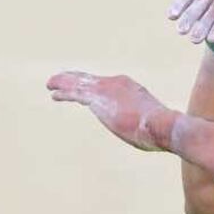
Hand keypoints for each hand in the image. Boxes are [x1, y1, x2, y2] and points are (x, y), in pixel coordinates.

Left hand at [47, 72, 177, 150]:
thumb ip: (141, 124)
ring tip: (51, 84)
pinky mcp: (97, 99)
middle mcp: (116, 83)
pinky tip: (54, 93)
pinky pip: (75, 93)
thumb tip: (147, 135)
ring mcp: (106, 90)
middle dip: (74, 79)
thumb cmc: (162, 129)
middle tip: (61, 80)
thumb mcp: (151, 124)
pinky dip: (63, 92)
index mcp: (130, 87)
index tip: (84, 86)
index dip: (92, 84)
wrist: (162, 125)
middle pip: (90, 80)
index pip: (106, 84)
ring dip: (63, 83)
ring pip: (79, 84)